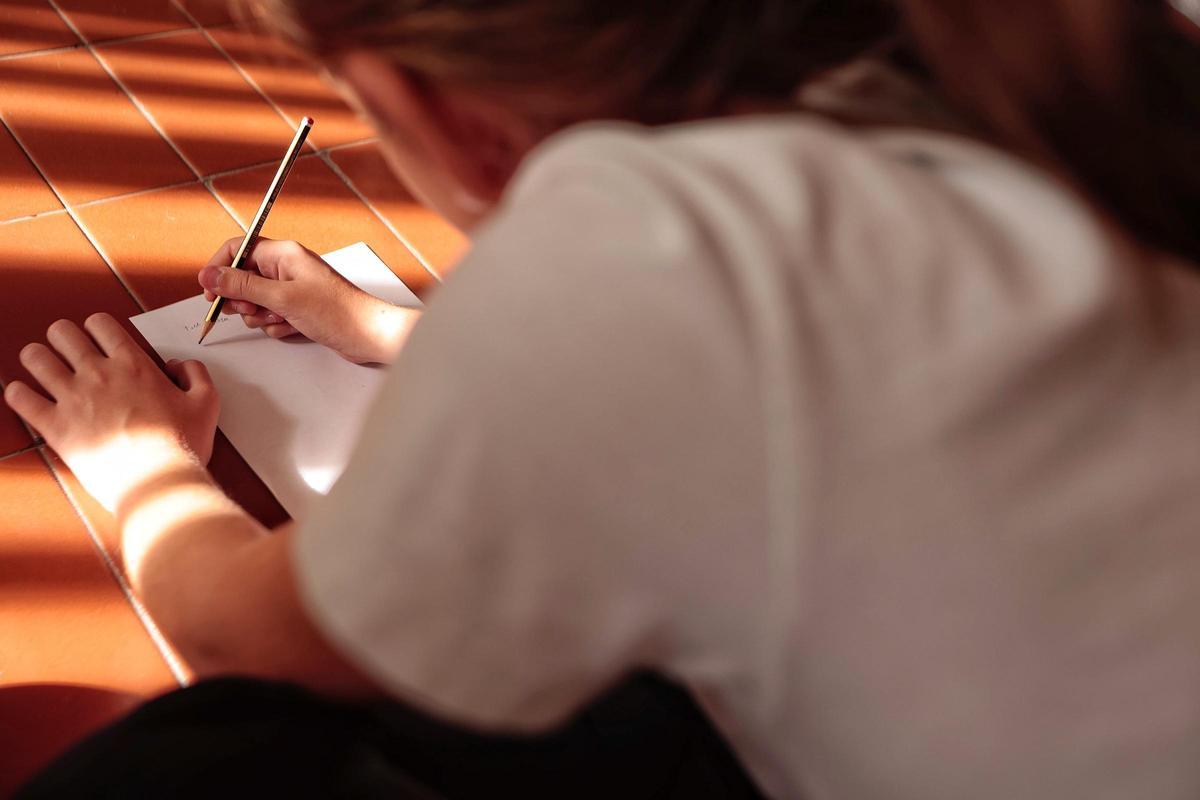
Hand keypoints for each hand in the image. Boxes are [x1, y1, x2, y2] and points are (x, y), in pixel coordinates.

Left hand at [3, 314, 218, 511]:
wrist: (161, 482)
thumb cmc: (182, 446)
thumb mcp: (207, 402)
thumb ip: (195, 373)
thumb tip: (178, 365)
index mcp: (133, 365)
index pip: (100, 324)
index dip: (95, 327)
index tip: (96, 338)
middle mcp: (99, 375)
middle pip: (61, 333)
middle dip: (62, 337)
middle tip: (67, 350)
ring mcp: (73, 399)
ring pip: (35, 358)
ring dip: (36, 358)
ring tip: (42, 368)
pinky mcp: (56, 427)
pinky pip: (19, 399)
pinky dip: (17, 393)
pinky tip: (25, 396)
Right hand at [198, 238, 416, 363]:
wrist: (368, 334)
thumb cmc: (337, 311)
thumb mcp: (282, 298)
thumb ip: (242, 286)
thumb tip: (209, 275)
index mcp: (283, 253)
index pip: (237, 249)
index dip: (219, 269)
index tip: (210, 291)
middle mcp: (287, 267)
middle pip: (242, 278)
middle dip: (243, 299)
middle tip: (254, 310)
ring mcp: (293, 289)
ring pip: (255, 302)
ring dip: (262, 316)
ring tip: (282, 319)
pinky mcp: (299, 308)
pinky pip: (271, 317)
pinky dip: (277, 326)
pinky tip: (294, 328)